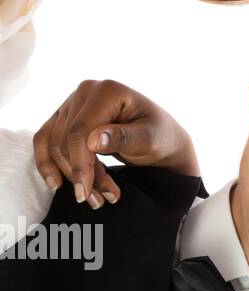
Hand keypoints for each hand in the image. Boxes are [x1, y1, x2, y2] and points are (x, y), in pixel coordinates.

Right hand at [32, 79, 199, 207]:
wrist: (162, 139)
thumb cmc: (161, 137)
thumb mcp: (151, 139)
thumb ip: (124, 138)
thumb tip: (94, 140)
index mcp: (108, 91)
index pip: (81, 131)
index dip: (80, 164)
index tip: (84, 191)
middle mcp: (86, 91)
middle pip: (66, 140)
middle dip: (81, 174)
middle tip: (101, 199)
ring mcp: (73, 103)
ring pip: (56, 145)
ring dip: (70, 175)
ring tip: (95, 198)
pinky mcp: (65, 117)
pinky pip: (45, 140)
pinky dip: (49, 164)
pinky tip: (57, 184)